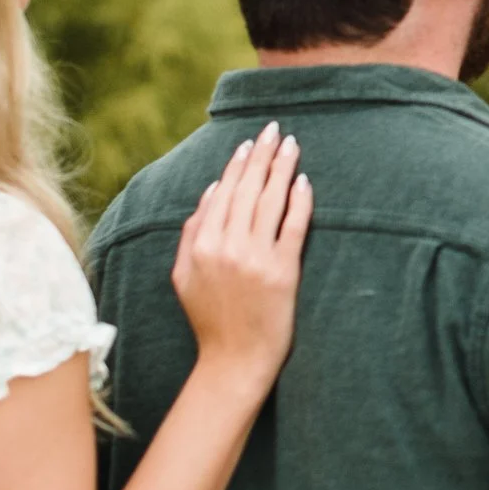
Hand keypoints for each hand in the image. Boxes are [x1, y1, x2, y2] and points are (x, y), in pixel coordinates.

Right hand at [173, 124, 311, 390]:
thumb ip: (192, 232)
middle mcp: (228, 246)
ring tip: (292, 145)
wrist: (233, 360)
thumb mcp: (183, 275)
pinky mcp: (283, 271)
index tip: (250, 142)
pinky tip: (304, 182)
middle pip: (249, 189)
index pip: (224, 192)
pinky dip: (300, 201)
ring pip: (271, 201)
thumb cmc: (209, 318)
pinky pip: (294, 227)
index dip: (239, 164)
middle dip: (263, 155)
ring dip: (283, 168)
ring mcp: (256, 258)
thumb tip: (211, 189)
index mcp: (202, 244)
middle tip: (275, 128)